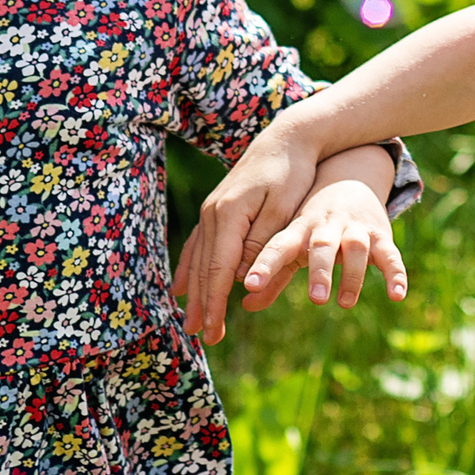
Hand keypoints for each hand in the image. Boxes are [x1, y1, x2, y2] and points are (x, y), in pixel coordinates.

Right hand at [171, 109, 321, 344]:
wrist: (287, 137)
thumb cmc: (292, 173)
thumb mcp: (283, 209)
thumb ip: (260, 243)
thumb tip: (237, 277)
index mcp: (230, 215)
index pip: (218, 270)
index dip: (213, 303)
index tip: (212, 331)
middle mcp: (213, 213)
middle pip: (203, 268)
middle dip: (201, 304)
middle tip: (200, 336)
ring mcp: (212, 210)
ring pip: (198, 258)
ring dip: (193, 290)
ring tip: (188, 319)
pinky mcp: (216, 208)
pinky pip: (199, 244)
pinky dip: (190, 267)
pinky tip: (182, 286)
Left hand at [257, 173, 407, 310]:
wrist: (350, 177)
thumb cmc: (313, 223)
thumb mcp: (292, 243)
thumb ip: (273, 275)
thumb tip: (245, 305)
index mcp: (299, 229)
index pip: (278, 246)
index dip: (264, 265)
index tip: (249, 285)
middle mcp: (327, 226)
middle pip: (322, 246)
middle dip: (320, 271)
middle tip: (316, 299)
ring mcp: (355, 229)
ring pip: (355, 248)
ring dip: (352, 275)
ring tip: (344, 303)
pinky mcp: (381, 236)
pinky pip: (390, 254)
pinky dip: (396, 274)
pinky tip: (397, 295)